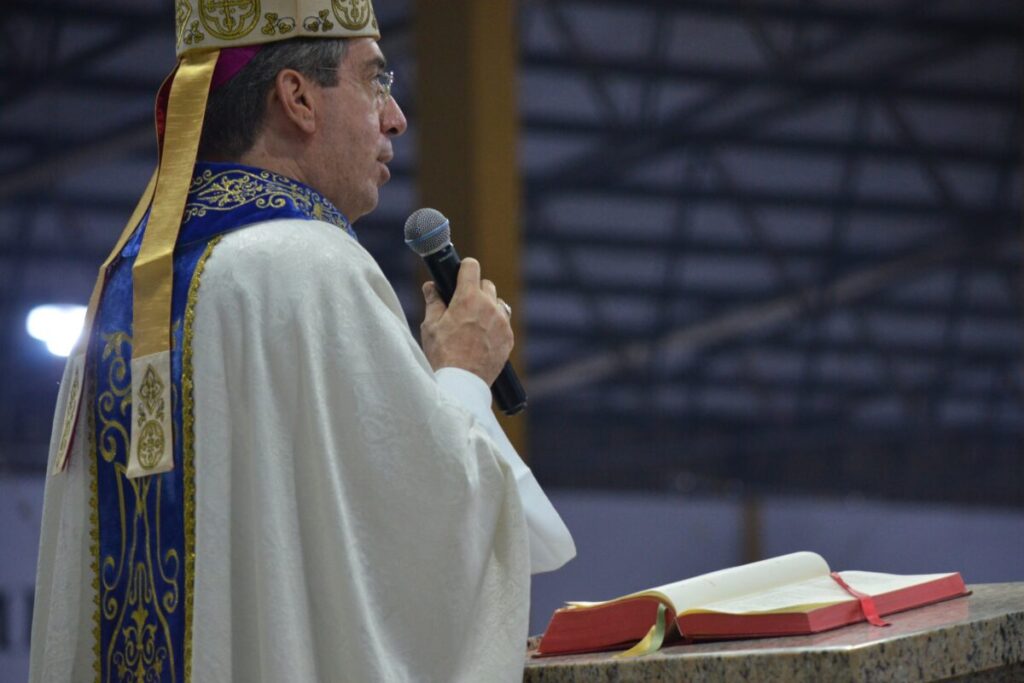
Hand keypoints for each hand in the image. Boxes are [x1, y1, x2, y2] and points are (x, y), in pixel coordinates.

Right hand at [420, 258, 513, 384]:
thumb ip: (433, 302)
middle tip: (463, 305)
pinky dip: (495, 325)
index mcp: (468, 298)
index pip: (472, 266)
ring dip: (488, 307)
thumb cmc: (443, 354)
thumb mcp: (431, 326)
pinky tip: (483, 337)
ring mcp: (502, 322)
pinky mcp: (508, 338)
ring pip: (498, 303)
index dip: (464, 268)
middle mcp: (489, 306)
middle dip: (475, 290)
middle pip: (486, 285)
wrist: (462, 382)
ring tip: (474, 323)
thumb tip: (430, 286)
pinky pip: (504, 322)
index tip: (460, 273)